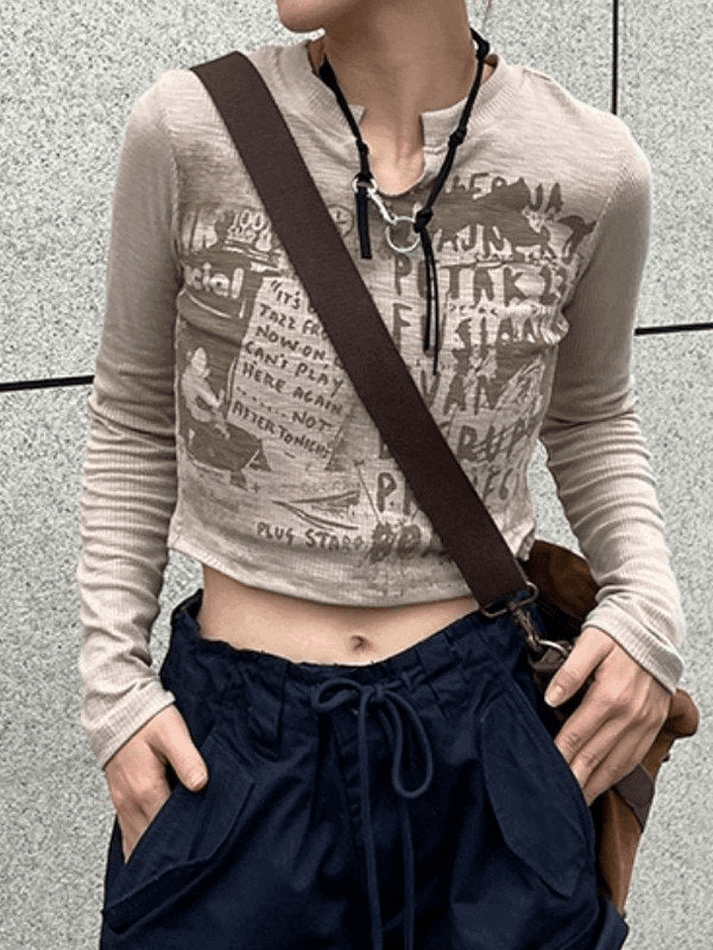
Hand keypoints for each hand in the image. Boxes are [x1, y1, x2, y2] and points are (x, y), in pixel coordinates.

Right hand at [104, 705, 208, 861]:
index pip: (166, 830)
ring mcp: (122, 803)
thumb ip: (187, 759)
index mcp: (146, 789)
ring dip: (152, 855)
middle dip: (168, 858)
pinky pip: (129, 833)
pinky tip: (151, 855)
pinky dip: (139, 846)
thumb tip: (201, 784)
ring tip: (173, 871)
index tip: (202, 857)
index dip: (184, 844)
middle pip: (149, 844)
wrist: (118, 708)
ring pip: (136, 842)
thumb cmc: (149, 718)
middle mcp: (130, 802)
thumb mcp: (173, 732)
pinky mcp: (121, 800)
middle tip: (191, 871)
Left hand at [544, 627, 669, 804]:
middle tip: (553, 802)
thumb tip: (551, 698)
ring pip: (615, 763)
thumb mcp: (589, 642)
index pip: (576, 735)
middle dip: (573, 781)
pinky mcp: (653, 725)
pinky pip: (633, 757)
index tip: (542, 775)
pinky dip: (616, 775)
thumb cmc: (617, 633)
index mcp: (609, 695)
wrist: (654, 628)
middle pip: (594, 756)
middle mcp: (629, 714)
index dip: (558, 757)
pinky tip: (602, 783)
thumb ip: (569, 671)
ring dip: (594, 785)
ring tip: (574, 802)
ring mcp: (644, 723)